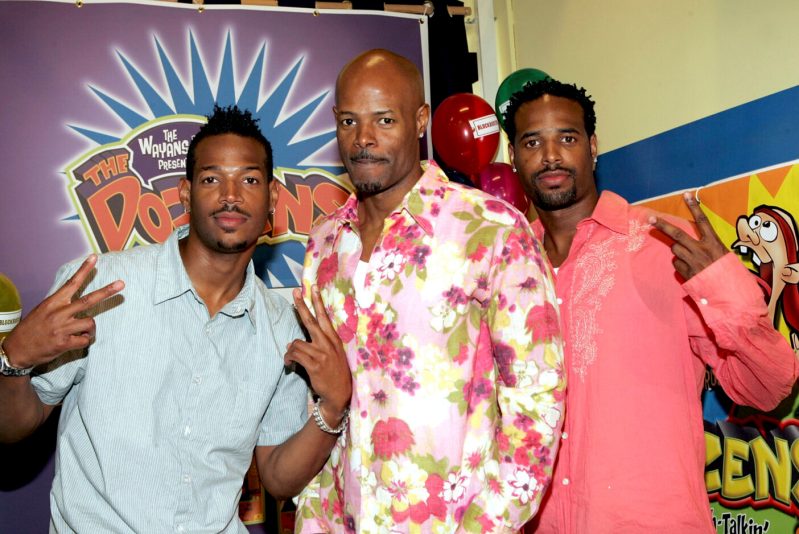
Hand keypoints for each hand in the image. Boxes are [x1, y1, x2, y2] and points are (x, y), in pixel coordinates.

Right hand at [2, 255, 123, 368]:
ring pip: (90, 323)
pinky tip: (74, 341)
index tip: (95, 257)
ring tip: (78, 332)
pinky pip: (85, 340)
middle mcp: (58, 313)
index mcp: (53, 303)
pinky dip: (84, 340)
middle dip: (107, 291)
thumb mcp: (43, 310)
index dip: (84, 270)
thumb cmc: (33, 328)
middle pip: (88, 300)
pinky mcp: (63, 343)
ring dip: (89, 328)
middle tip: (121, 284)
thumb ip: (61, 303)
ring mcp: (61, 328)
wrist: (17, 349)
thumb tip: (79, 297)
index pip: (72, 283)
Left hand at [285, 286, 351, 424]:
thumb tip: (296, 341)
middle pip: (311, 320)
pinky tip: (289, 364)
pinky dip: (288, 358)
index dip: (318, 301)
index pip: (325, 316)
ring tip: (290, 358)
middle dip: (302, 305)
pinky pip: (295, 355)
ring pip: (296, 342)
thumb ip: (319, 345)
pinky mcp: (314, 365)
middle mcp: (328, 344)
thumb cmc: (336, 374)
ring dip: (290, 350)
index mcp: (334, 340)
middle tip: (295, 293)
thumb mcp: (334, 355)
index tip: (313, 287)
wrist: (341, 394)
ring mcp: (321, 354)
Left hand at [649, 191, 727, 279]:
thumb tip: (695, 242)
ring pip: (675, 249)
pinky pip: (676, 263)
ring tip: (691, 258)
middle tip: (650, 219)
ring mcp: (692, 261)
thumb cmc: (728, 272)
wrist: (728, 293)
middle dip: (663, 226)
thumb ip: (709, 246)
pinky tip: (690, 269)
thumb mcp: (724, 254)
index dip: (694, 207)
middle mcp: (701, 250)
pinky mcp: (685, 272)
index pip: (703, 221)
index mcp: (714, 243)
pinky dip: (680, 264)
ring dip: (679, 250)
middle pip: (678, 234)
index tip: (686, 195)